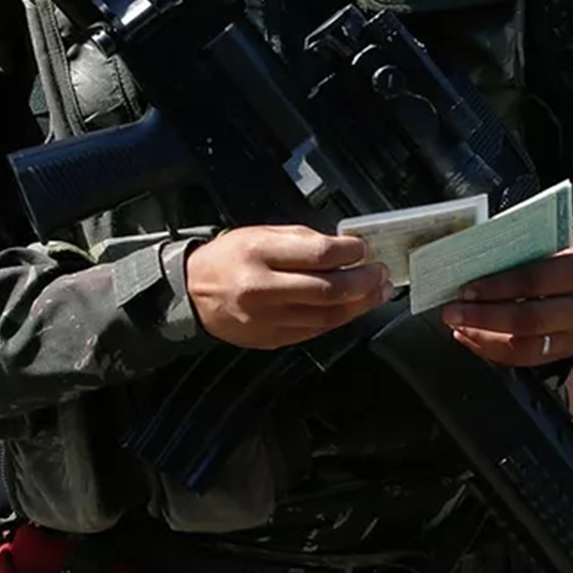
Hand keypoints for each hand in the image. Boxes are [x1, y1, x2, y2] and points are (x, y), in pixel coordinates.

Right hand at [186, 226, 391, 349]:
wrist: (192, 292)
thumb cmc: (230, 257)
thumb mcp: (262, 233)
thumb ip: (304, 240)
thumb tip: (346, 249)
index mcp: (259, 254)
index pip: (319, 255)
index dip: (350, 252)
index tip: (365, 248)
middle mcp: (262, 289)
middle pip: (328, 290)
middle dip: (364, 282)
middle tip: (381, 274)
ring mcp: (266, 319)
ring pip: (327, 317)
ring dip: (360, 305)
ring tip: (378, 292)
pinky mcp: (270, 339)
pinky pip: (315, 331)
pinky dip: (339, 319)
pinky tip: (352, 308)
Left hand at [442, 229, 572, 366]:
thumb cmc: (557, 253)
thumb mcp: (544, 242)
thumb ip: (514, 255)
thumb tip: (468, 268)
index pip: (534, 281)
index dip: (497, 287)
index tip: (466, 290)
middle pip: (530, 319)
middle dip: (485, 318)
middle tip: (453, 313)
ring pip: (525, 346)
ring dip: (484, 338)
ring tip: (459, 327)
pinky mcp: (564, 352)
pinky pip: (524, 358)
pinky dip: (493, 349)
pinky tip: (472, 337)